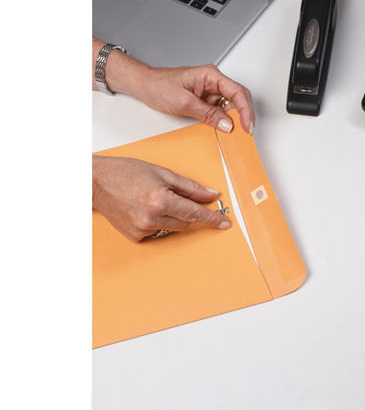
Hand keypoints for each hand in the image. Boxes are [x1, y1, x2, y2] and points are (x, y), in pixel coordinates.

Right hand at [93, 155, 230, 241]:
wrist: (96, 182)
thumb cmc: (125, 172)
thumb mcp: (162, 173)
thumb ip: (189, 187)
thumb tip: (210, 195)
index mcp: (161, 201)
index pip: (195, 213)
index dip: (212, 218)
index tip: (224, 223)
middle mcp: (152, 219)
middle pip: (186, 221)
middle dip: (186, 210)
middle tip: (173, 195)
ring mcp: (142, 230)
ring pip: (172, 227)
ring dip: (171, 215)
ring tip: (152, 199)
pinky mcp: (135, 237)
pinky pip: (157, 231)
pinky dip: (157, 221)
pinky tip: (143, 208)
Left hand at [137, 64, 254, 134]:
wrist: (145, 85)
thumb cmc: (159, 86)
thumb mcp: (184, 102)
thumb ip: (208, 114)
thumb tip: (227, 124)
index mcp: (210, 75)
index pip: (237, 91)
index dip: (245, 110)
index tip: (247, 126)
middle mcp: (213, 81)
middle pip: (239, 97)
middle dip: (245, 115)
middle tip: (247, 132)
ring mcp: (211, 90)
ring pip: (231, 105)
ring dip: (236, 119)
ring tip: (237, 133)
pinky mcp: (206, 99)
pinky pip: (221, 110)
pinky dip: (225, 120)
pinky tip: (225, 129)